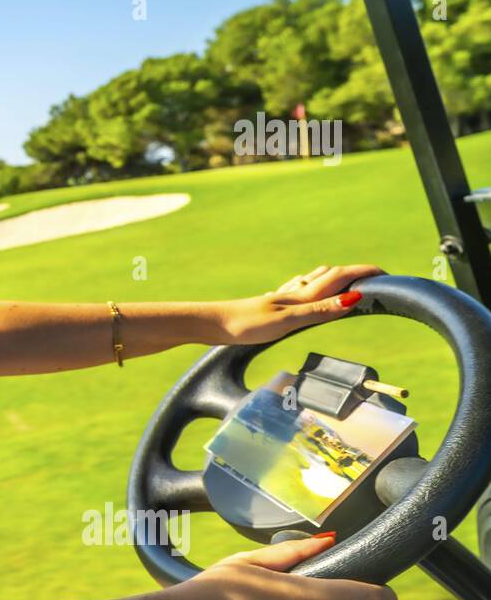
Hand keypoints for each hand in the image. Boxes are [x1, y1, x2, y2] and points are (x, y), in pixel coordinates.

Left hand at [214, 264, 387, 345]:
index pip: (341, 277)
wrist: (212, 323)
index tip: (388, 275)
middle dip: (356, 274)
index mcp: (302, 295)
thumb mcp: (287, 321)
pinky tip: (305, 292)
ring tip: (350, 282)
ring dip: (336, 278)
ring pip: (315, 281)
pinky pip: (299, 290)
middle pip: (332, 276)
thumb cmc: (245, 325)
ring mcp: (282, 297)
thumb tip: (355, 300)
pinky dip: (314, 287)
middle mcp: (294, 292)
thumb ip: (319, 311)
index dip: (365, 273)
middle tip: (377, 279)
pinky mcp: (271, 305)